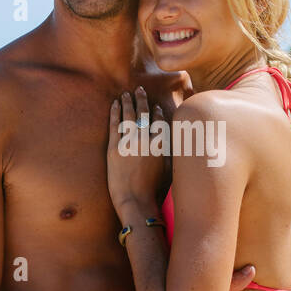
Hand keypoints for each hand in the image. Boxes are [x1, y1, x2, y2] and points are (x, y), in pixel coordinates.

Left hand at [107, 86, 164, 211]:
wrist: (136, 201)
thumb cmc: (155, 191)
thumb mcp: (171, 170)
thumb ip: (173, 153)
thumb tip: (176, 143)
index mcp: (161, 144)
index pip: (159, 122)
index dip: (156, 112)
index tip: (155, 106)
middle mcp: (146, 140)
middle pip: (144, 114)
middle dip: (142, 99)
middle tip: (139, 89)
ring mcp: (129, 142)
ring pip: (128, 116)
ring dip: (128, 102)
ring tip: (126, 93)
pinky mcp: (114, 147)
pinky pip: (114, 124)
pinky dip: (115, 112)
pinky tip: (115, 104)